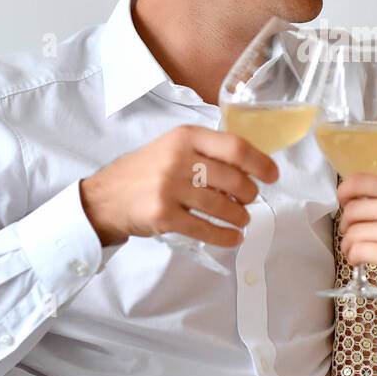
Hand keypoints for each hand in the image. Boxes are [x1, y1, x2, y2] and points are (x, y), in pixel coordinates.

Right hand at [80, 126, 278, 247]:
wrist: (104, 198)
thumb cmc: (144, 172)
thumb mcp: (172, 147)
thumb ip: (206, 151)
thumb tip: (249, 167)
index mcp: (185, 137)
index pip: (235, 147)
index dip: (260, 163)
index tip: (272, 175)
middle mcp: (178, 159)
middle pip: (233, 179)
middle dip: (250, 195)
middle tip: (249, 201)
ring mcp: (169, 188)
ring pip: (222, 206)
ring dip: (240, 217)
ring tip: (241, 219)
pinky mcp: (163, 216)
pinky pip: (205, 229)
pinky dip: (225, 237)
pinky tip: (232, 238)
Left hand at [337, 174, 376, 306]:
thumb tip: (357, 202)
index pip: (359, 181)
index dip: (344, 193)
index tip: (343, 204)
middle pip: (351, 209)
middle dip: (347, 225)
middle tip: (356, 235)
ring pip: (350, 232)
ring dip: (349, 245)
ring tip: (360, 251)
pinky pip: (356, 251)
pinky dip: (353, 258)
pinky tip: (362, 262)